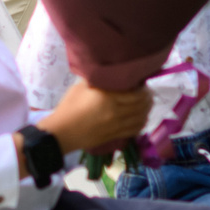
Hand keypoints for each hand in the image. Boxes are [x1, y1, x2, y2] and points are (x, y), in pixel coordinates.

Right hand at [39, 81, 154, 156]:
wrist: (62, 132)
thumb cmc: (69, 107)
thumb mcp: (81, 87)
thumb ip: (98, 80)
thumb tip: (109, 74)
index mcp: (108, 98)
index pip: (136, 93)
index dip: (142, 88)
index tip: (140, 83)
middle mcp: (116, 113)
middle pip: (142, 105)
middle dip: (147, 98)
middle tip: (146, 92)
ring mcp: (117, 126)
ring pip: (141, 118)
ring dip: (147, 110)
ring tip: (146, 103)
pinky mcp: (115, 135)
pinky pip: (135, 129)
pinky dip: (142, 122)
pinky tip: (141, 117)